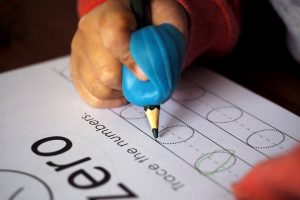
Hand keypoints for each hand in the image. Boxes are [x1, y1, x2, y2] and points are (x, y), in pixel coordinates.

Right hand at [71, 0, 186, 107]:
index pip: (114, 38)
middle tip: (141, 78)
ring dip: (119, 93)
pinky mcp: (75, 67)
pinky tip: (119, 90)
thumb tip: (148, 75)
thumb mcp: (167, 17)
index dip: (130, 61)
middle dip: (129, 83)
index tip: (145, 75)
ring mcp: (79, 50)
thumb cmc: (150, 16)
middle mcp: (89, 30)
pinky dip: (108, 100)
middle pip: (105, 73)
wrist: (129, 14)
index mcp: (112, 12)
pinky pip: (89, 96)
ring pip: (97, 88)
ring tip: (129, 82)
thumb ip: (167, 39)